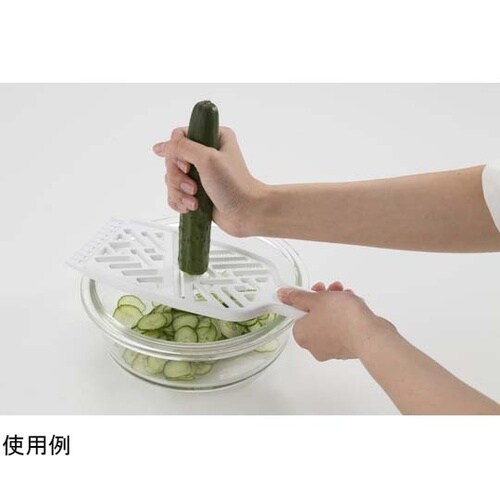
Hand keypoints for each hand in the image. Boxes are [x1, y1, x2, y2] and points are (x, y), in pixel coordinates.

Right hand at [153, 127, 266, 236]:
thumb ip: (182, 147)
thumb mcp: (208, 159)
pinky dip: (180, 202)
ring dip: (179, 192)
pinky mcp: (196, 192)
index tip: (188, 166)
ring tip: (195, 199)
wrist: (246, 213)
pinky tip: (192, 206)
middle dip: (178, 177)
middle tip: (193, 187)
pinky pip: (174, 194)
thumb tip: (163, 146)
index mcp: (213, 138)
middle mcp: (205, 154)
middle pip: (172, 159)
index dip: (177, 153)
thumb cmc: (235, 186)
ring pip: (171, 178)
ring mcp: (200, 174)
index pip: (179, 136)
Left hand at [278, 281, 396, 360]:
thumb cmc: (340, 317)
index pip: (298, 313)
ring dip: (337, 305)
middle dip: (326, 299)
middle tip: (333, 290)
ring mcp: (331, 350)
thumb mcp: (316, 298)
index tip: (317, 290)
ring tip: (347, 295)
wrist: (369, 336)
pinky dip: (347, 317)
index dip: (308, 298)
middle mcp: (313, 346)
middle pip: (315, 316)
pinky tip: (355, 306)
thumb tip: (282, 294)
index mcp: (301, 335)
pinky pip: (343, 329)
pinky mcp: (347, 349)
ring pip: (330, 321)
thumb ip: (298, 296)